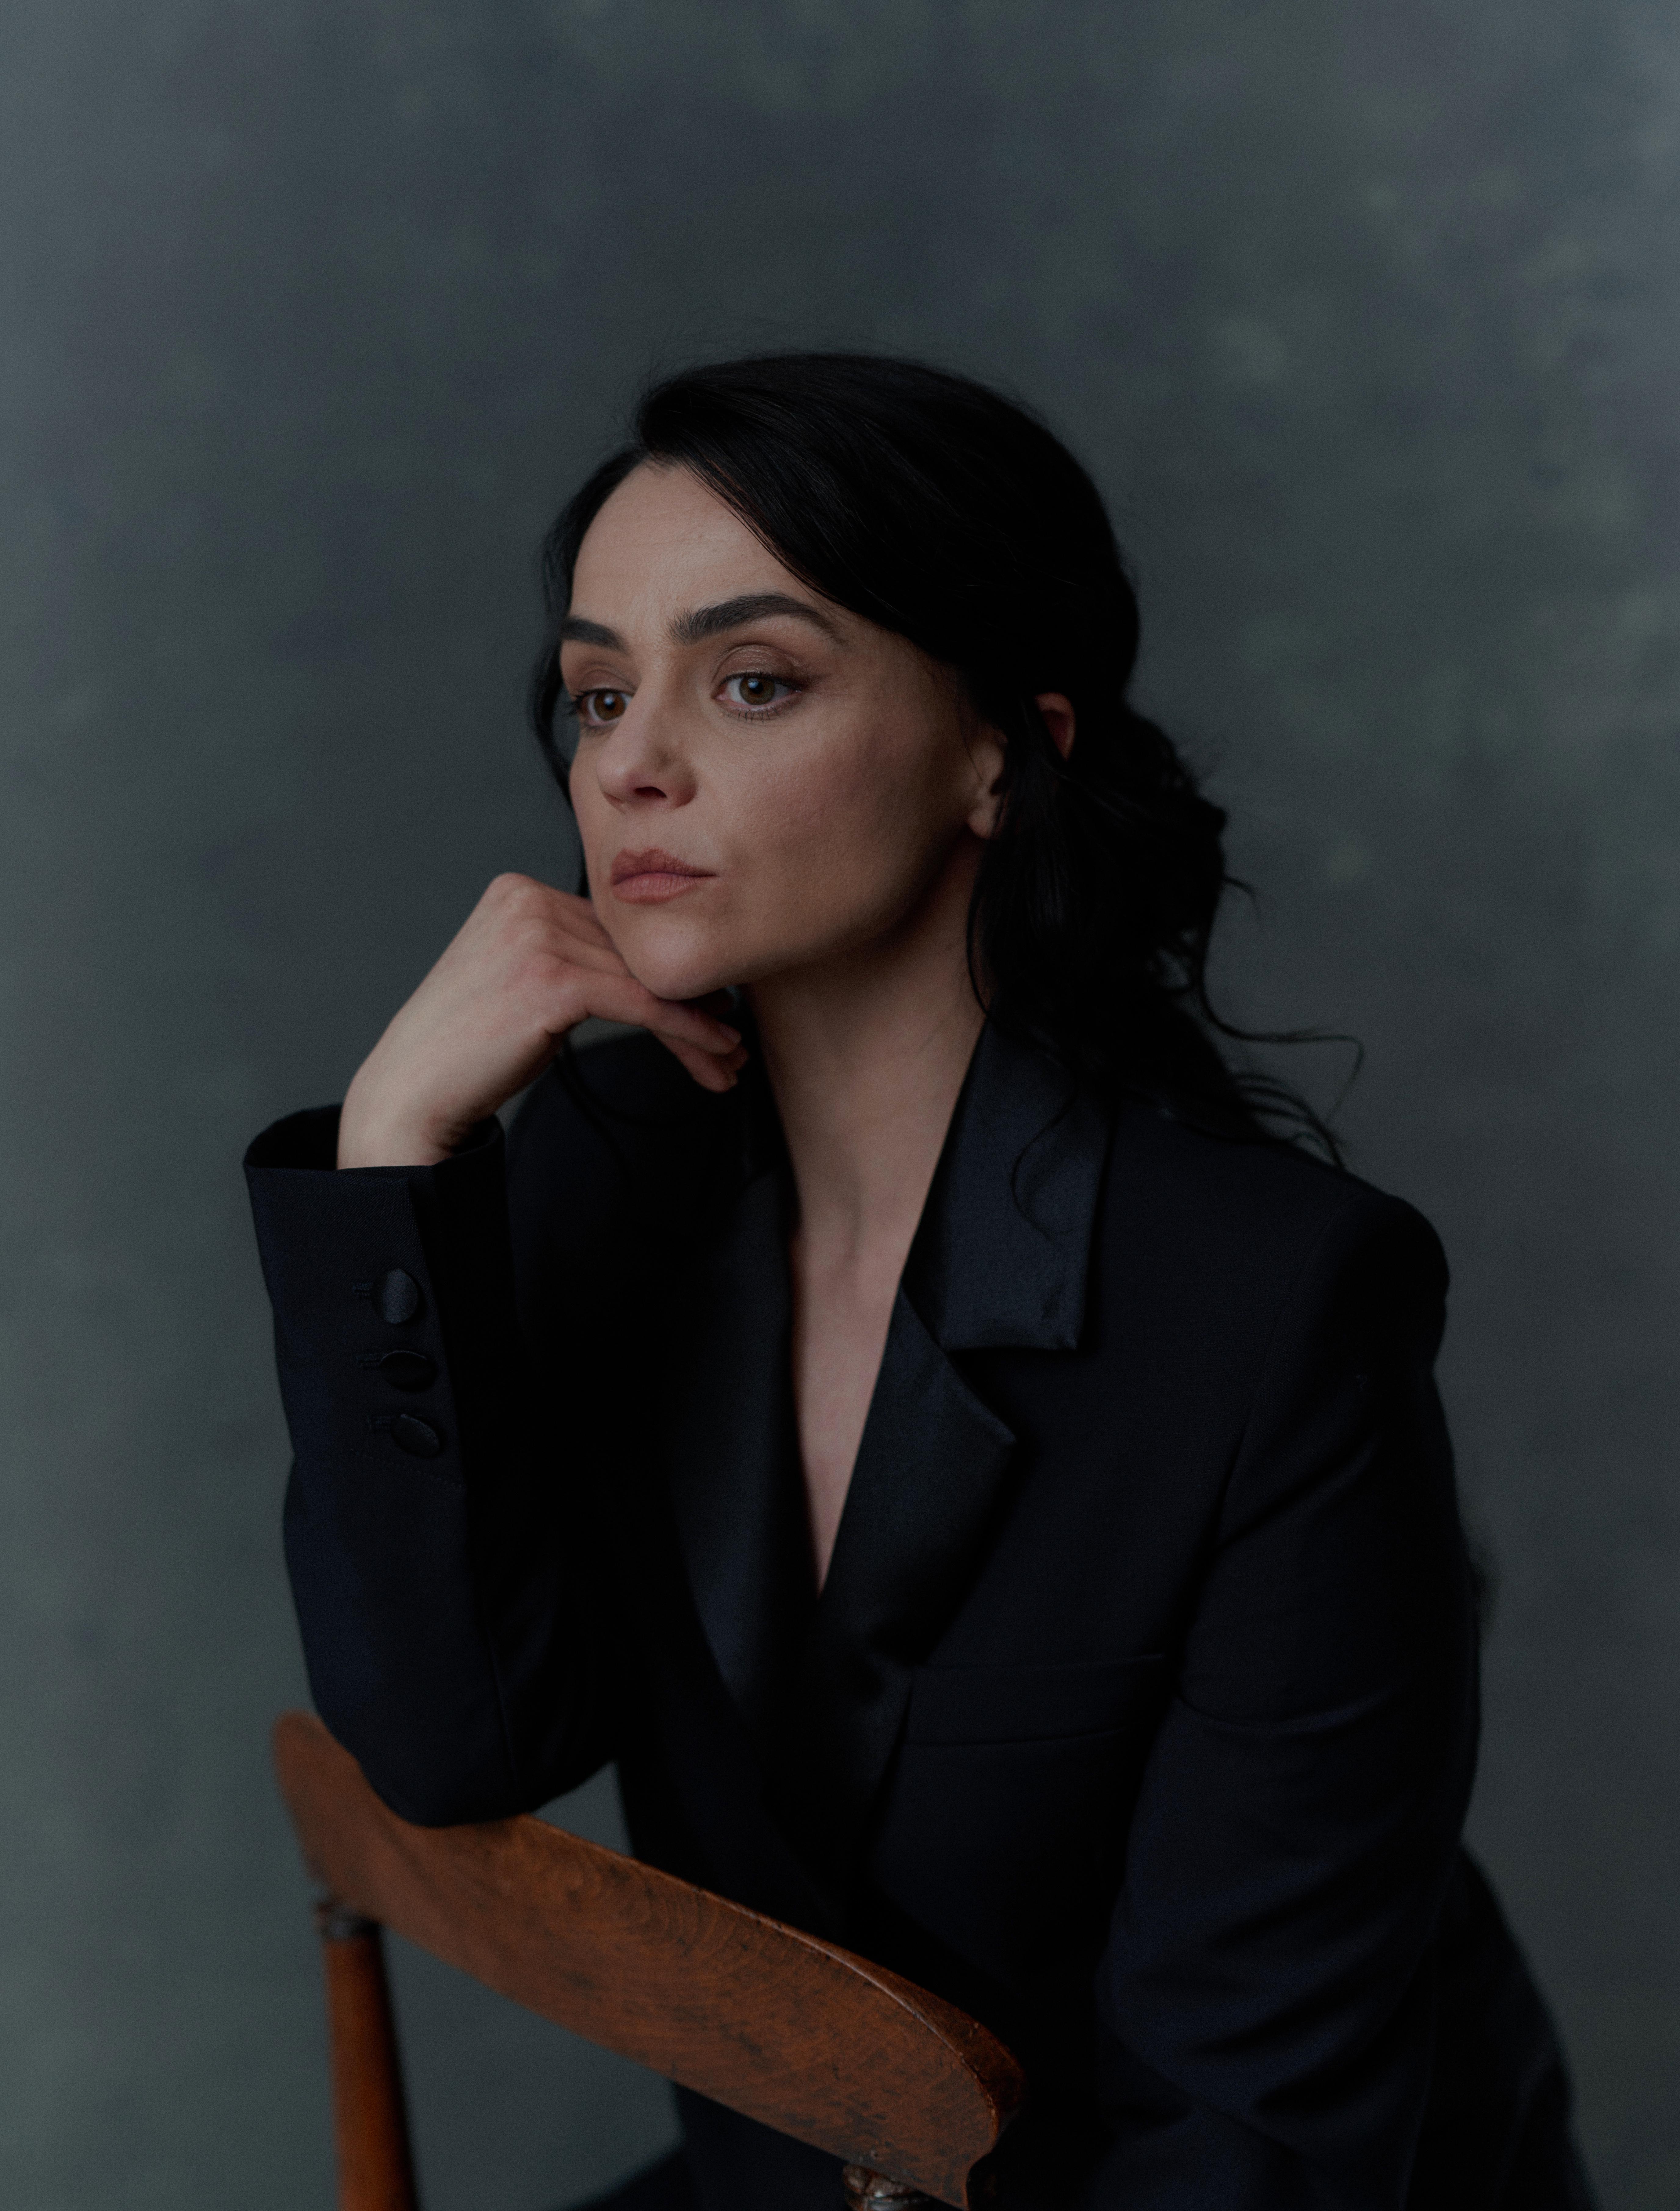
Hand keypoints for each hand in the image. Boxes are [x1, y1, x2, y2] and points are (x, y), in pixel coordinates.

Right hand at [336, 873, 746, 1166]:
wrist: (414, 1092)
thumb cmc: (470, 1048)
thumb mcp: (522, 977)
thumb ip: (573, 953)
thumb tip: (650, 964)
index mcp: (518, 891)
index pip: (615, 929)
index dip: (665, 972)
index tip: (709, 1007)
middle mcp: (528, 901)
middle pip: (634, 952)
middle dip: (689, 1000)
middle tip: (729, 1042)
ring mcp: (537, 938)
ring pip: (646, 980)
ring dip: (697, 1026)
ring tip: (727, 1059)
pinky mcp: (552, 980)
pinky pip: (643, 1003)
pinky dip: (686, 1029)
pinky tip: (716, 1051)